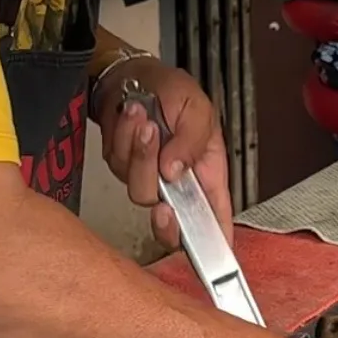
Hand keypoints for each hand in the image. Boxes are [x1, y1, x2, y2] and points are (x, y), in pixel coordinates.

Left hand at [94, 56, 232, 247]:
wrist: (131, 77)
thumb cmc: (172, 91)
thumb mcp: (198, 108)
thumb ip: (192, 141)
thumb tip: (177, 172)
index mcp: (208, 173)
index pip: (216, 218)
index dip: (217, 245)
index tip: (215, 260)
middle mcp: (179, 183)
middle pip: (171, 220)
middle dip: (163, 198)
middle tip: (165, 171)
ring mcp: (150, 178)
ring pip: (140, 193)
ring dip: (141, 151)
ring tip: (146, 118)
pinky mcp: (123, 169)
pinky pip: (119, 167)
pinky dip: (123, 138)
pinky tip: (132, 116)